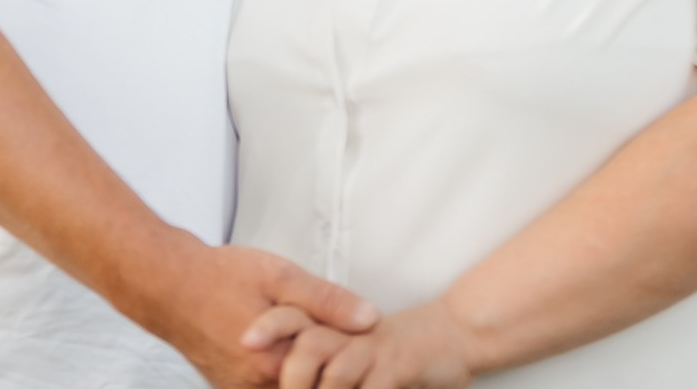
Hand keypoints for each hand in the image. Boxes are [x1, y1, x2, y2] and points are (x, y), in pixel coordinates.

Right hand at [145, 244, 376, 388]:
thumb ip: (327, 300)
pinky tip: (283, 350)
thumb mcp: (280, 276)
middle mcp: (257, 387)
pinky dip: (283, 375)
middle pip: (311, 387)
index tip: (357, 349)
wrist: (168, 285)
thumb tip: (371, 320)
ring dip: (305, 373)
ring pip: (290, 388)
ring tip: (309, 346)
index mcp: (275, 363)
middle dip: (328, 371)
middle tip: (335, 346)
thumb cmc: (221, 275)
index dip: (348, 361)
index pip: (333, 380)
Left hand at [245, 300, 478, 388]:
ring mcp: (374, 351)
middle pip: (308, 347)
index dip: (268, 327)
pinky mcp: (398, 368)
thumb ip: (323, 364)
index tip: (244, 342)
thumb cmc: (393, 350)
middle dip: (292, 379)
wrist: (452, 334)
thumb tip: (281, 375)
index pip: (292, 316)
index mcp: (333, 326)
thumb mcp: (354, 352)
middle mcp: (350, 334)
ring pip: (337, 373)